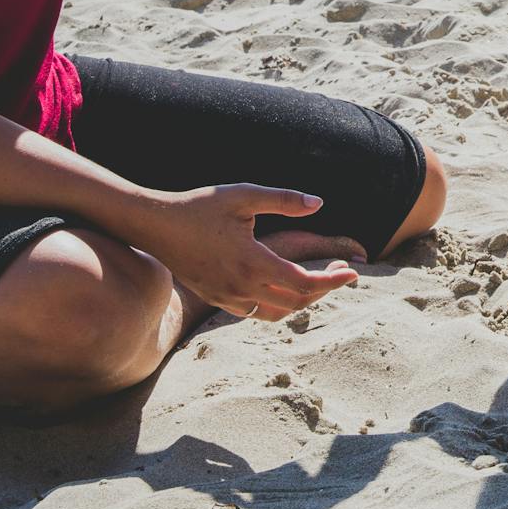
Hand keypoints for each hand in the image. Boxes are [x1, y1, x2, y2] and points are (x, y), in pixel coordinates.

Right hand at [129, 185, 365, 320]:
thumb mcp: (244, 196)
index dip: (333, 281)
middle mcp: (241, 287)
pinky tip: (283, 285)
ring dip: (301, 300)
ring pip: (275, 312)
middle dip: (324, 290)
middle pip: (295, 302)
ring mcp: (226, 297)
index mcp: (252, 263)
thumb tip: (320, 204)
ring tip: (317, 281)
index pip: (304, 283)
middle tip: (342, 273)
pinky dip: (277, 304)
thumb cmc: (199, 206)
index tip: (354, 274)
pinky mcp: (215, 298)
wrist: (153, 226)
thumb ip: (284, 200)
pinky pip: (254, 311)